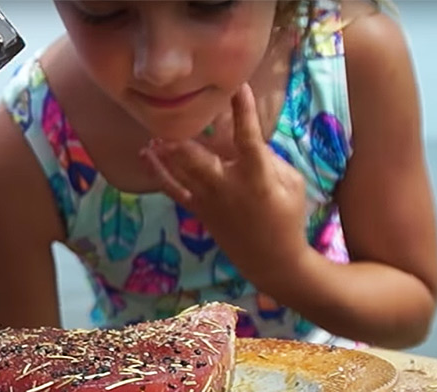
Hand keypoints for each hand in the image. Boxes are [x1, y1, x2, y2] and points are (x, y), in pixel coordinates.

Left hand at [139, 83, 310, 286]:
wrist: (271, 259)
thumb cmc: (287, 217)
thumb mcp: (290, 183)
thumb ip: (268, 157)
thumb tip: (245, 136)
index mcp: (256, 176)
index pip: (248, 137)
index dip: (243, 111)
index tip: (237, 86)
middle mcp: (227, 185)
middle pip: (199, 155)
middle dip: (184, 133)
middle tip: (171, 109)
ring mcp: (209, 199)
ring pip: (181, 170)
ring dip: (165, 150)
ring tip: (152, 132)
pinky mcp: (198, 210)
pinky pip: (173, 189)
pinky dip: (158, 172)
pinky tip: (146, 156)